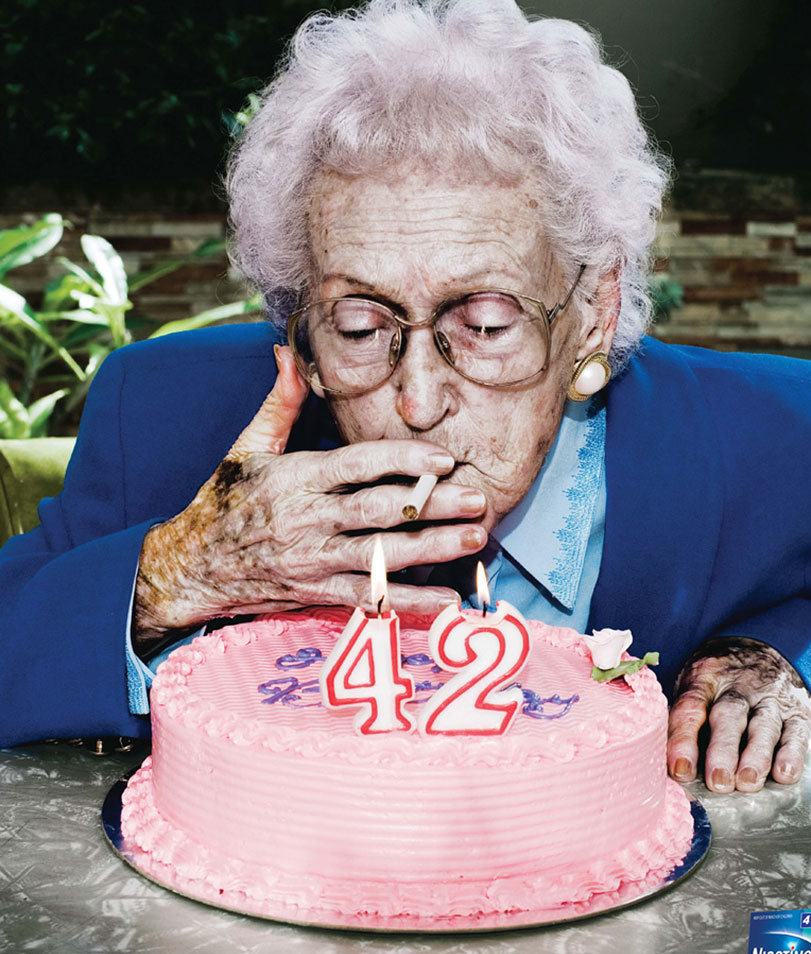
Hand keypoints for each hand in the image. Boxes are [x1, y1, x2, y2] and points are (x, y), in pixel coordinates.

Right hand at [133, 346, 487, 650]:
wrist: (190, 566)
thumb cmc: (223, 502)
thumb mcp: (246, 447)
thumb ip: (280, 402)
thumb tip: (287, 351)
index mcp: (296, 478)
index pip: (358, 465)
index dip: (402, 460)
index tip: (444, 459)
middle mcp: (307, 520)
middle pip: (378, 512)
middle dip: (432, 506)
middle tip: (478, 499)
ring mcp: (313, 561)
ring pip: (380, 557)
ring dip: (431, 550)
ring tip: (474, 540)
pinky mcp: (316, 593)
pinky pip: (368, 599)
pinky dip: (408, 602)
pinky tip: (446, 601)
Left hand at [667, 637, 810, 792]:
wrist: (764, 645)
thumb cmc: (718, 678)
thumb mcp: (694, 682)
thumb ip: (681, 715)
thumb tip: (659, 760)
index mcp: (705, 677)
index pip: (691, 706)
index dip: (684, 738)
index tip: (680, 769)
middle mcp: (738, 686)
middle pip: (729, 716)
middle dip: (723, 750)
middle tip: (718, 781)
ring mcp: (770, 698)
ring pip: (764, 725)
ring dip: (757, 756)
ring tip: (747, 782)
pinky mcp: (797, 711)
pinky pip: (796, 731)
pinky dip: (792, 754)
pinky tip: (784, 774)